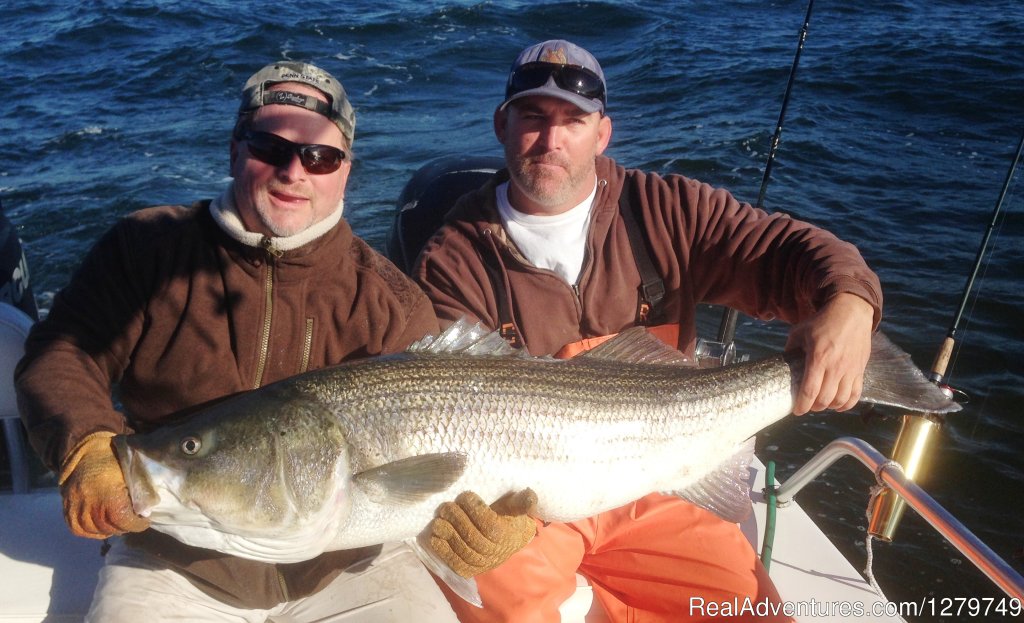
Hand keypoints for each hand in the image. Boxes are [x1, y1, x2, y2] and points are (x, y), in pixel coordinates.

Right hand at [58, 431, 150, 537]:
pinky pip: (76, 527)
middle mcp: (88, 501)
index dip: (135, 524)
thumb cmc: (115, 460)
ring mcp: (74, 504)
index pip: (121, 518)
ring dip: (107, 530)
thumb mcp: (131, 472)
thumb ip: (139, 493)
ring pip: (91, 529)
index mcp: (106, 491)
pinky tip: (101, 528)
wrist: (88, 451)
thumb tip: (145, 513)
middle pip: (107, 526)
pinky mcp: (66, 506)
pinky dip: (89, 531)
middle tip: (132, 523)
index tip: (144, 522)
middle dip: (123, 527)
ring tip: (119, 525)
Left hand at [427, 489, 537, 577]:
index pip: (489, 524)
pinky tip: (435, 538)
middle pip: (474, 538)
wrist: (510, 540)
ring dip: (448, 535)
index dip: (475, 509)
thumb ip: (522, 500)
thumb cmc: (509, 517)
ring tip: (438, 520)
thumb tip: (530, 496)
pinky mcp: (471, 570)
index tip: (465, 496)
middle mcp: (496, 552)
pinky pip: (457, 564)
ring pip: (464, 551)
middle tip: (446, 506)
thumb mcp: (516, 505)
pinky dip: (444, 552)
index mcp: (508, 535)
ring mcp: (483, 564)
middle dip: (457, 520)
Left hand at [785, 293, 874, 414]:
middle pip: (825, 399)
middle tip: (808, 405)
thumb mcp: (800, 331)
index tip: (796, 410)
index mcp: (818, 357)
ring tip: (822, 403)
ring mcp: (850, 369)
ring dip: (830, 406)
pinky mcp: (860, 370)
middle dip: (814, 407)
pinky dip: (847, 404)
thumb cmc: (823, 321)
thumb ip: (790, 348)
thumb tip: (783, 362)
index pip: (809, 391)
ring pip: (841, 400)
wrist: (851, 312)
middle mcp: (835, 366)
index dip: (802, 405)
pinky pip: (856, 394)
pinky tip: (838, 405)